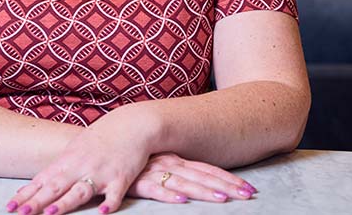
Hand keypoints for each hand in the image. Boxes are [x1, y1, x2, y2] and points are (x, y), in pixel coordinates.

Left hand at [3, 107, 154, 214]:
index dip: (26, 194)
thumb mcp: (75, 149)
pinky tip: (103, 212)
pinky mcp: (121, 177)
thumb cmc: (101, 138)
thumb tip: (34, 185)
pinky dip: (109, 203)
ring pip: (81, 191)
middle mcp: (81, 166)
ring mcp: (101, 172)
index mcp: (68, 160)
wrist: (131, 124)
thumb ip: (57, 169)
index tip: (10, 206)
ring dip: (65, 203)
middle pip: (56, 186)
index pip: (42, 180)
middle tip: (22, 213)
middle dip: (38, 201)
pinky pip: (114, 193)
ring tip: (51, 213)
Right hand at [127, 152, 257, 203]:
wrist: (101, 151)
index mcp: (176, 159)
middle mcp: (169, 163)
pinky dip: (169, 195)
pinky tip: (181, 200)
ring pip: (184, 183)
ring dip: (204, 191)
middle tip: (247, 195)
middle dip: (226, 186)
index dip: (230, 179)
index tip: (250, 188)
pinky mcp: (137, 182)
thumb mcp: (158, 162)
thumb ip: (177, 171)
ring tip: (222, 199)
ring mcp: (154, 172)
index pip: (209, 169)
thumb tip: (200, 182)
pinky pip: (155, 189)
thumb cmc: (131, 160)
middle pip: (203, 177)